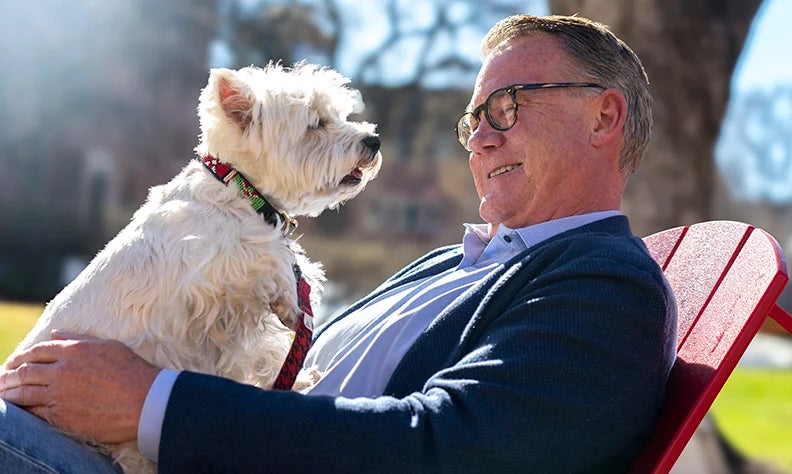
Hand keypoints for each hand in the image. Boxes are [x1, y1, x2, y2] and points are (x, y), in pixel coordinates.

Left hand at [0, 331, 159, 443]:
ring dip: (8, 394)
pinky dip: (23, 411)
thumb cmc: (131, 370)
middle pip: (24, 372)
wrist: (144, 400)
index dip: (20, 357)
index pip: (36, 351)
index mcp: (73, 350)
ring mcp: (60, 394)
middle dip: (8, 376)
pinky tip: (20, 411)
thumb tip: (56, 332)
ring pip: (23, 393)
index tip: (12, 363)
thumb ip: (79, 338)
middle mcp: (62, 370)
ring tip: (2, 396)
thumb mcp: (107, 345)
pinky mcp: (62, 415)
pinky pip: (34, 413)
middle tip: (1, 380)